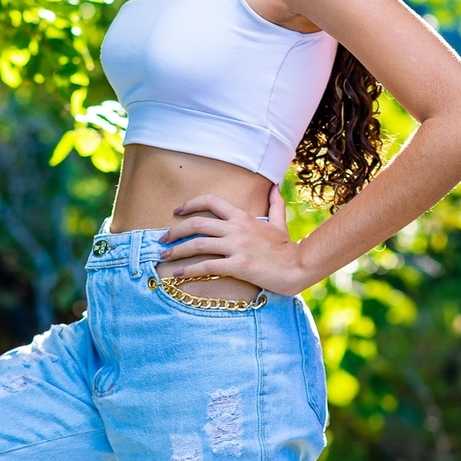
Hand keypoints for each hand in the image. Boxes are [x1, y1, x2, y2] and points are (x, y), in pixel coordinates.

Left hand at [159, 186, 311, 295]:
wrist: (298, 267)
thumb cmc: (286, 248)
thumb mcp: (280, 222)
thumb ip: (275, 204)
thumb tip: (275, 186)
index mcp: (242, 217)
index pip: (210, 201)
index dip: (190, 204)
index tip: (177, 211)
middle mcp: (236, 229)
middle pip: (197, 223)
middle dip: (175, 231)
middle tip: (162, 239)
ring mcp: (237, 247)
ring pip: (198, 244)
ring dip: (177, 250)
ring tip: (164, 256)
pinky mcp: (238, 266)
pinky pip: (207, 266)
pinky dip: (189, 269)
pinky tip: (178, 273)